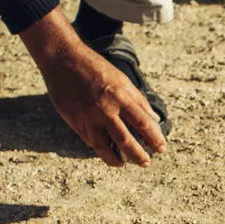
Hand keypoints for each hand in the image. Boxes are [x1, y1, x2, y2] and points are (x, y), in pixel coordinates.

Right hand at [20, 10, 165, 165]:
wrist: (63, 60)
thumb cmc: (95, 67)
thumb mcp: (121, 79)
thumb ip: (138, 100)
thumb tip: (154, 119)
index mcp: (120, 96)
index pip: (143, 123)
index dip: (154, 138)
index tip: (161, 148)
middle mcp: (104, 109)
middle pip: (125, 140)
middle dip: (138, 155)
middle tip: (146, 162)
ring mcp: (88, 117)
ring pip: (103, 147)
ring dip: (115, 159)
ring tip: (123, 163)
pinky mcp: (74, 121)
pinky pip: (89, 140)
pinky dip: (99, 148)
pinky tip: (105, 151)